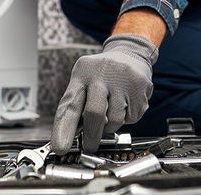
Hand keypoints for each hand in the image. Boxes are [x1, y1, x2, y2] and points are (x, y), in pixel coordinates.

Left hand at [51, 34, 158, 154]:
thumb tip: (73, 135)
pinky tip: (125, 104)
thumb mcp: (84, 78)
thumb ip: (78, 103)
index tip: (60, 147)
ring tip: (110, 113)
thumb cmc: (101, 71)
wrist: (130, 53)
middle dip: (91, 136)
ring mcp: (123, 80)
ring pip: (115, 120)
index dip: (64, 128)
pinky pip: (132, 118)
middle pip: (95, 114)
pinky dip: (126, 118)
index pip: (70, 103)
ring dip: (110, 126)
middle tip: (89, 146)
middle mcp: (102, 74)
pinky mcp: (140, 88)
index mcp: (83, 73)